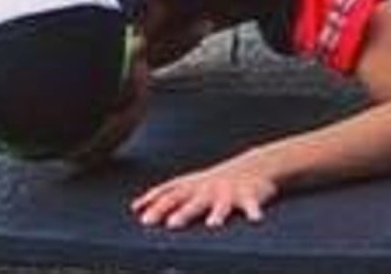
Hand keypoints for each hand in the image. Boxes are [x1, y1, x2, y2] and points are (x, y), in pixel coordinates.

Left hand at [130, 154, 277, 228]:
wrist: (253, 165)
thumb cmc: (214, 181)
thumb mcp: (189, 184)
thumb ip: (165, 195)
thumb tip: (135, 207)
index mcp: (192, 186)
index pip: (169, 193)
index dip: (155, 202)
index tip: (140, 212)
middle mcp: (208, 188)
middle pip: (192, 201)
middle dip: (182, 212)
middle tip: (170, 225)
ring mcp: (228, 192)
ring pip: (222, 204)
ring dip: (217, 213)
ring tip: (213, 225)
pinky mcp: (249, 195)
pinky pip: (252, 205)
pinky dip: (253, 212)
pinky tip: (255, 220)